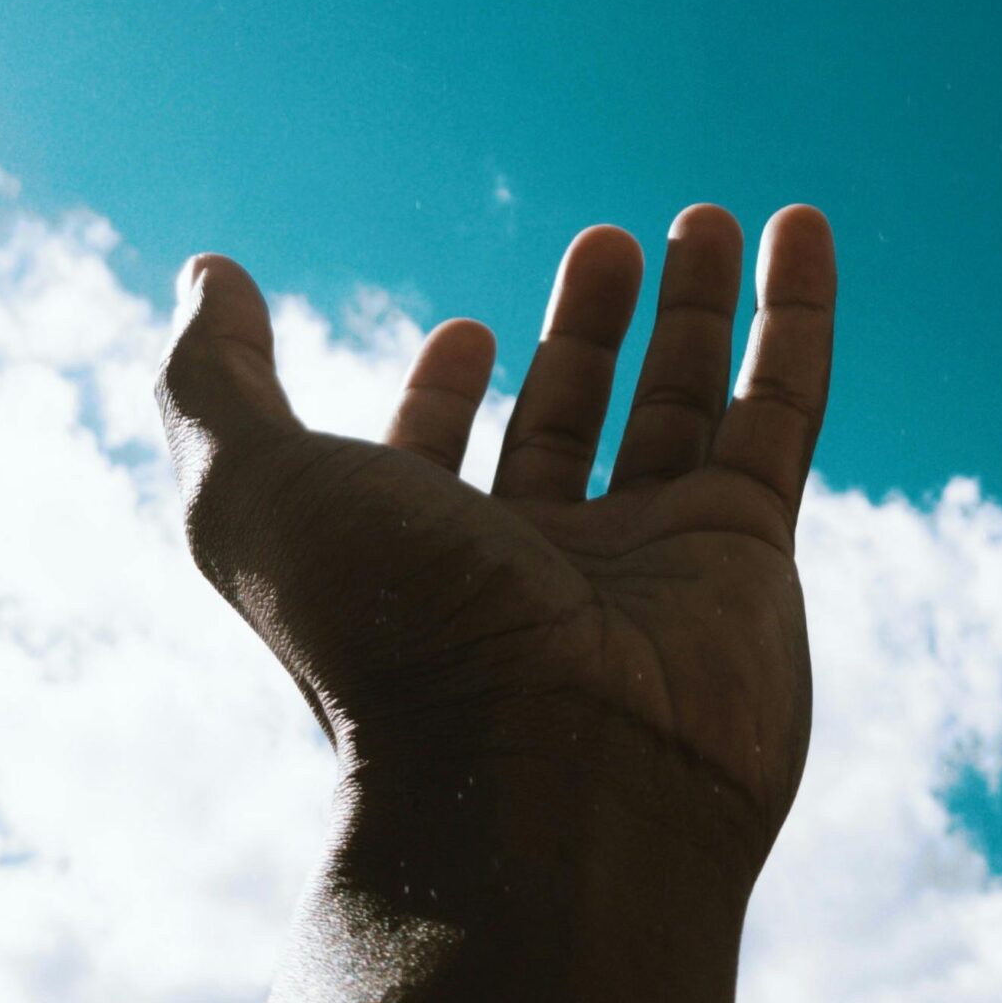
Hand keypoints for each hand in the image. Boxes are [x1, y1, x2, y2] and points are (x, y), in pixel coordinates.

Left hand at [154, 204, 834, 880]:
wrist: (544, 784)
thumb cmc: (381, 639)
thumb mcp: (251, 491)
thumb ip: (215, 379)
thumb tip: (206, 273)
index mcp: (420, 561)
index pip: (438, 466)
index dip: (444, 399)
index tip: (465, 337)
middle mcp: (536, 565)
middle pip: (571, 423)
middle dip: (586, 332)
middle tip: (606, 243)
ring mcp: (651, 562)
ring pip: (681, 409)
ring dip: (691, 312)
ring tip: (699, 218)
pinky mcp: (749, 552)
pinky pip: (780, 411)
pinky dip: (793, 317)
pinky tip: (795, 226)